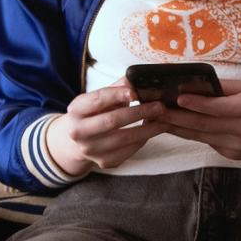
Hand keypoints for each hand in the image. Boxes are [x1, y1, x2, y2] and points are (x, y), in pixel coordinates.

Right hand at [44, 82, 165, 175]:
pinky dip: (145, 139)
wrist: (80, 140)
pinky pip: (129, 150)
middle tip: (160, 106)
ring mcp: (90, 150)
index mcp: (76, 110)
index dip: (116, 95)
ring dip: (149, 128)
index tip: (135, 91)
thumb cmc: (96, 112)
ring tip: (164, 119)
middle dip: (140, 112)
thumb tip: (136, 78)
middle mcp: (78, 132)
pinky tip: (155, 130)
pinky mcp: (104, 161)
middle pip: (112, 121)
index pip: (97, 100)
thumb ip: (117, 88)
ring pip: (124, 138)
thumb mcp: (101, 98)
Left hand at [160, 79, 240, 160]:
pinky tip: (180, 127)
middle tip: (154, 109)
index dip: (195, 103)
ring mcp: (236, 146)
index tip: (175, 97)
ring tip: (158, 118)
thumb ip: (229, 89)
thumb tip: (200, 84)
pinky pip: (209, 142)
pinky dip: (194, 134)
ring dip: (177, 128)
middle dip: (175, 117)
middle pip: (202, 125)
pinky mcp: (233, 155)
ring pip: (200, 136)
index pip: (217, 107)